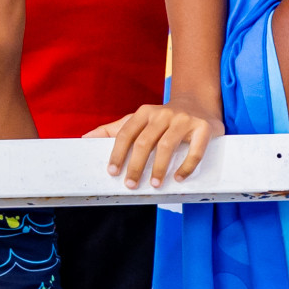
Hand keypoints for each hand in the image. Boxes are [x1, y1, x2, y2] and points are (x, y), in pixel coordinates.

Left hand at [86, 96, 222, 188]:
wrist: (198, 103)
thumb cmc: (162, 118)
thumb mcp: (138, 120)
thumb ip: (113, 129)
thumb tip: (85, 138)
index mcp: (144, 113)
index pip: (126, 134)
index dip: (117, 153)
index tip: (112, 172)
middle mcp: (162, 114)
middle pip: (145, 142)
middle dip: (136, 166)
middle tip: (130, 184)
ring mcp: (184, 120)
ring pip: (167, 146)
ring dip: (159, 168)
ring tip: (155, 185)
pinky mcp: (203, 128)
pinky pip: (195, 150)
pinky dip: (186, 166)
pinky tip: (179, 178)